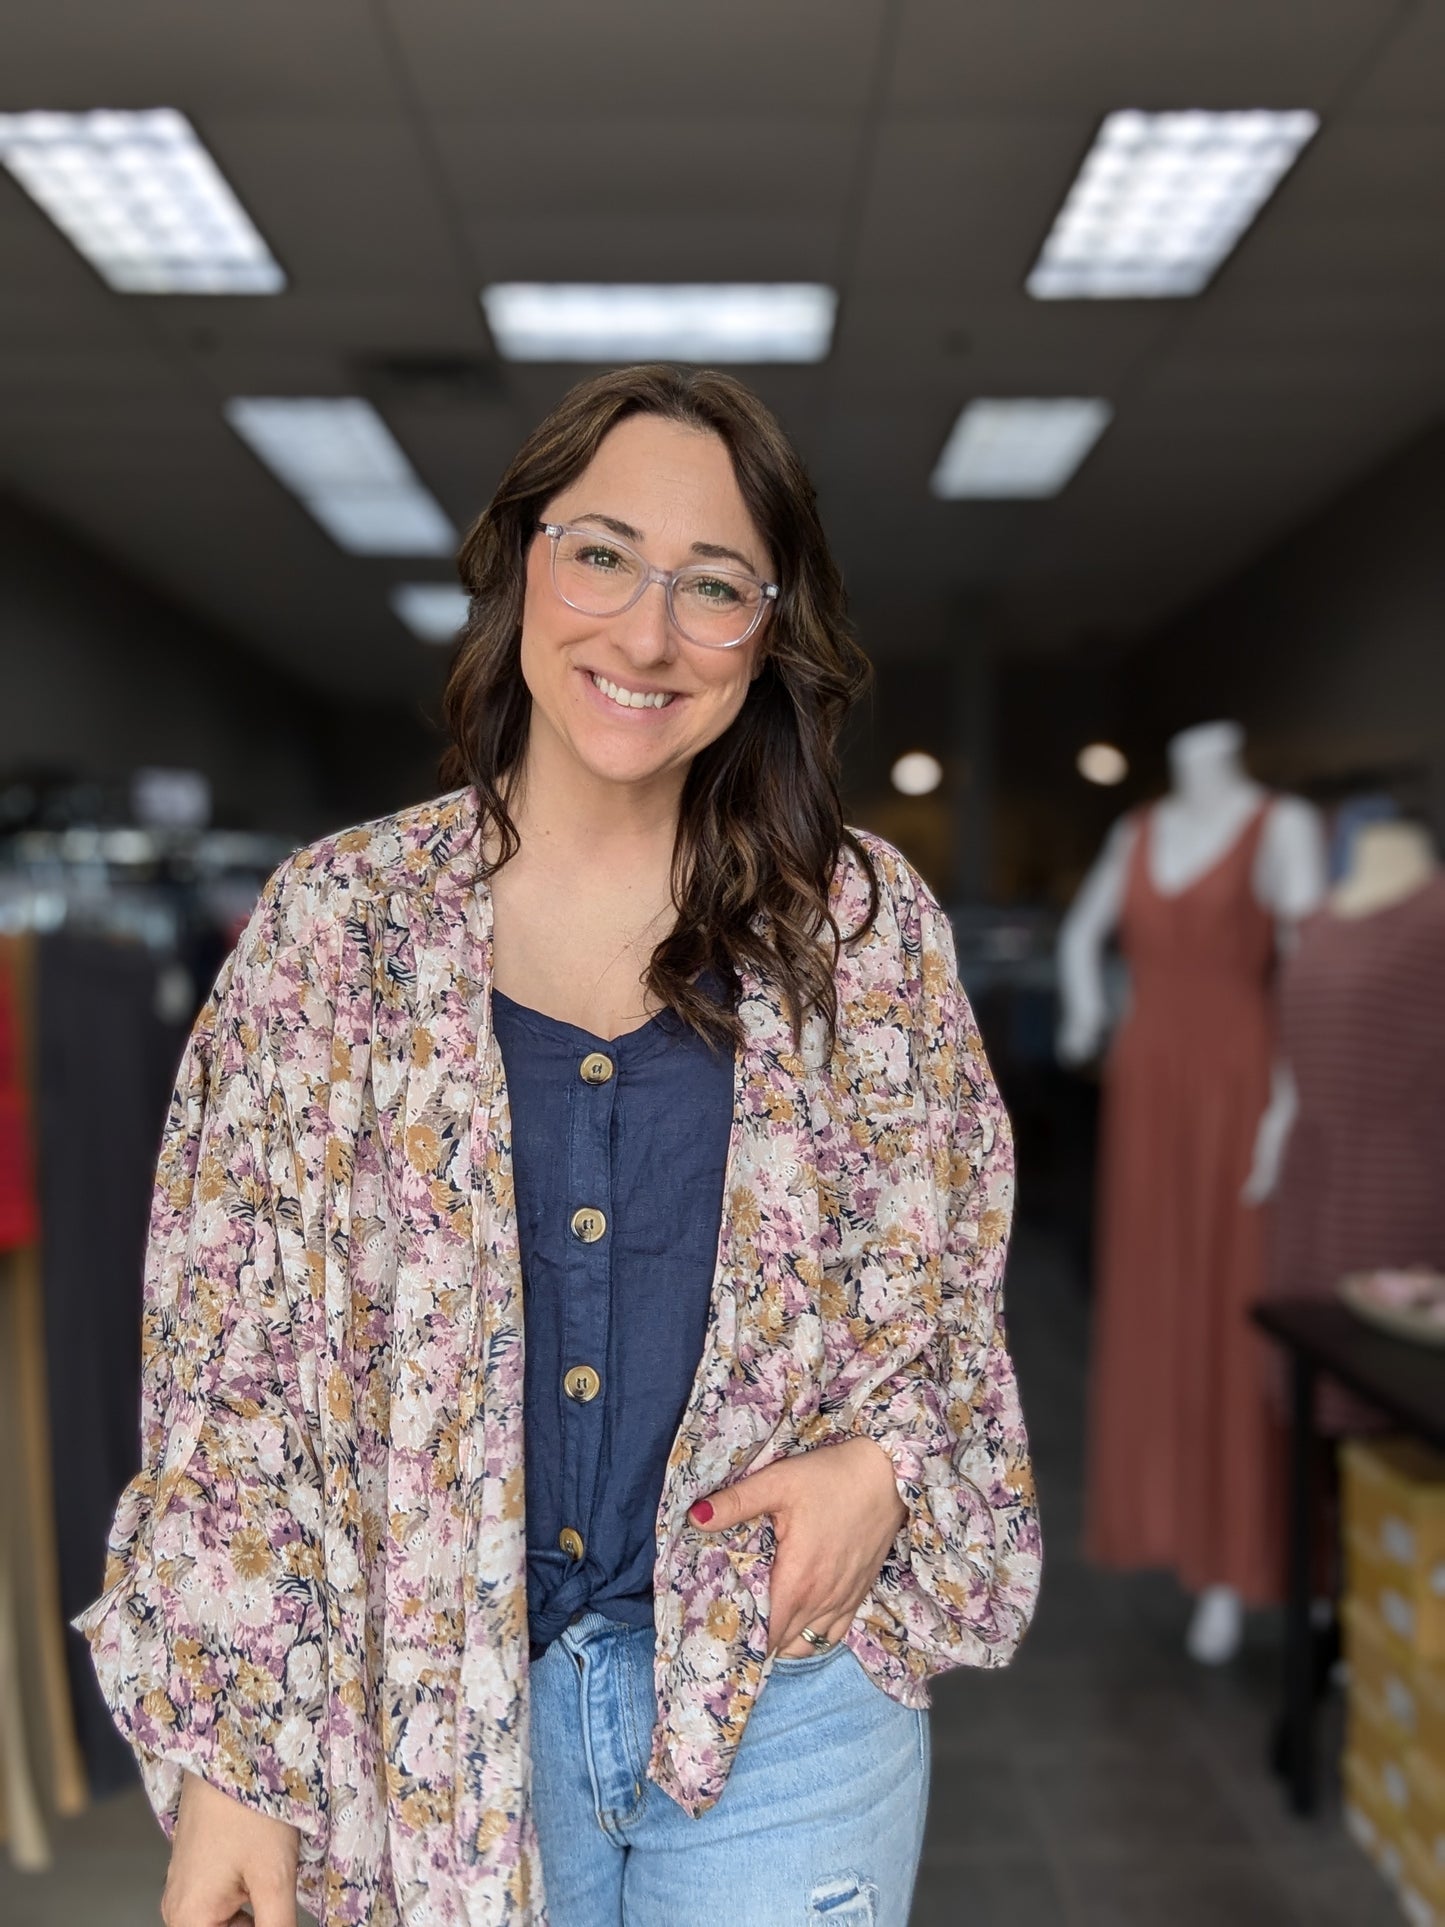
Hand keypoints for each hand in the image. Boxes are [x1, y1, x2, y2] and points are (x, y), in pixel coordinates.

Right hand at [162, 1771, 299, 1926]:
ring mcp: (184, 1886)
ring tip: (271, 1885)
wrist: (231, 1751)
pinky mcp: (195, 1866)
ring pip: (222, 1921)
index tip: (276, 1913)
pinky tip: (263, 1877)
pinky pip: (218, 1900)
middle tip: (277, 1899)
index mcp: (188, 1920)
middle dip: (253, 1925)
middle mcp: (177, 1908)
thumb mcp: (274, 1879)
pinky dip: (243, 1899)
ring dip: (251, 1916)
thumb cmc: (250, 1810)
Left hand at [688, 1437, 908, 1657]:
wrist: (888, 1473)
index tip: (723, 1629)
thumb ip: (735, 1503)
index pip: (767, 1634)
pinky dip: (814, 1637)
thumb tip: (694, 1518)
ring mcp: (844, 1599)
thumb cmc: (829, 1477)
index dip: (744, 1638)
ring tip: (763, 1626)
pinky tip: (799, 1624)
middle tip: (735, 1625)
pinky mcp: (860, 1592)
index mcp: (798, 1580)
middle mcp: (822, 1599)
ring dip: (785, 1641)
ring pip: (808, 1644)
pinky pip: (834, 1634)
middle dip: (759, 1640)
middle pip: (784, 1643)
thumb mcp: (777, 1482)